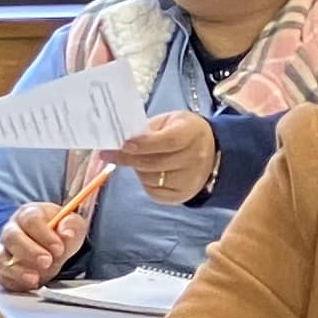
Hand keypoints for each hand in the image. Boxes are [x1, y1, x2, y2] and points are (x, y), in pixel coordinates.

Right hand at [0, 199, 80, 293]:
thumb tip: (67, 233)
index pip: (31, 219)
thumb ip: (72, 225)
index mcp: (28, 214)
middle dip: (30, 251)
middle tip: (47, 261)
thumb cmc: (57, 233)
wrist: (48, 248)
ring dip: (18, 269)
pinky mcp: (2, 270)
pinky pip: (2, 276)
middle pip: (12, 237)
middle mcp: (11, 230)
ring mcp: (4, 250)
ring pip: (1, 258)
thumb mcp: (72, 225)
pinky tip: (30, 284)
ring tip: (36, 278)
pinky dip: (15, 281)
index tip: (59, 248)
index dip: (44, 234)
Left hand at [103, 113, 219, 206]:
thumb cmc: (182, 132)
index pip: (167, 141)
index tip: (123, 144)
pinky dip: (144, 181)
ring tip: (138, 159)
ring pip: (150, 178)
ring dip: (137, 169)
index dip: (144, 144)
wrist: (210, 152)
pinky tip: (148, 172)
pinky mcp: (181, 195)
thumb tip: (120, 140)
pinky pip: (153, 191)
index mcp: (192, 133)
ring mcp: (189, 179)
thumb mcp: (169, 122)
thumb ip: (147, 130)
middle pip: (155, 163)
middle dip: (128, 158)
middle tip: (107, 154)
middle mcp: (195, 158)